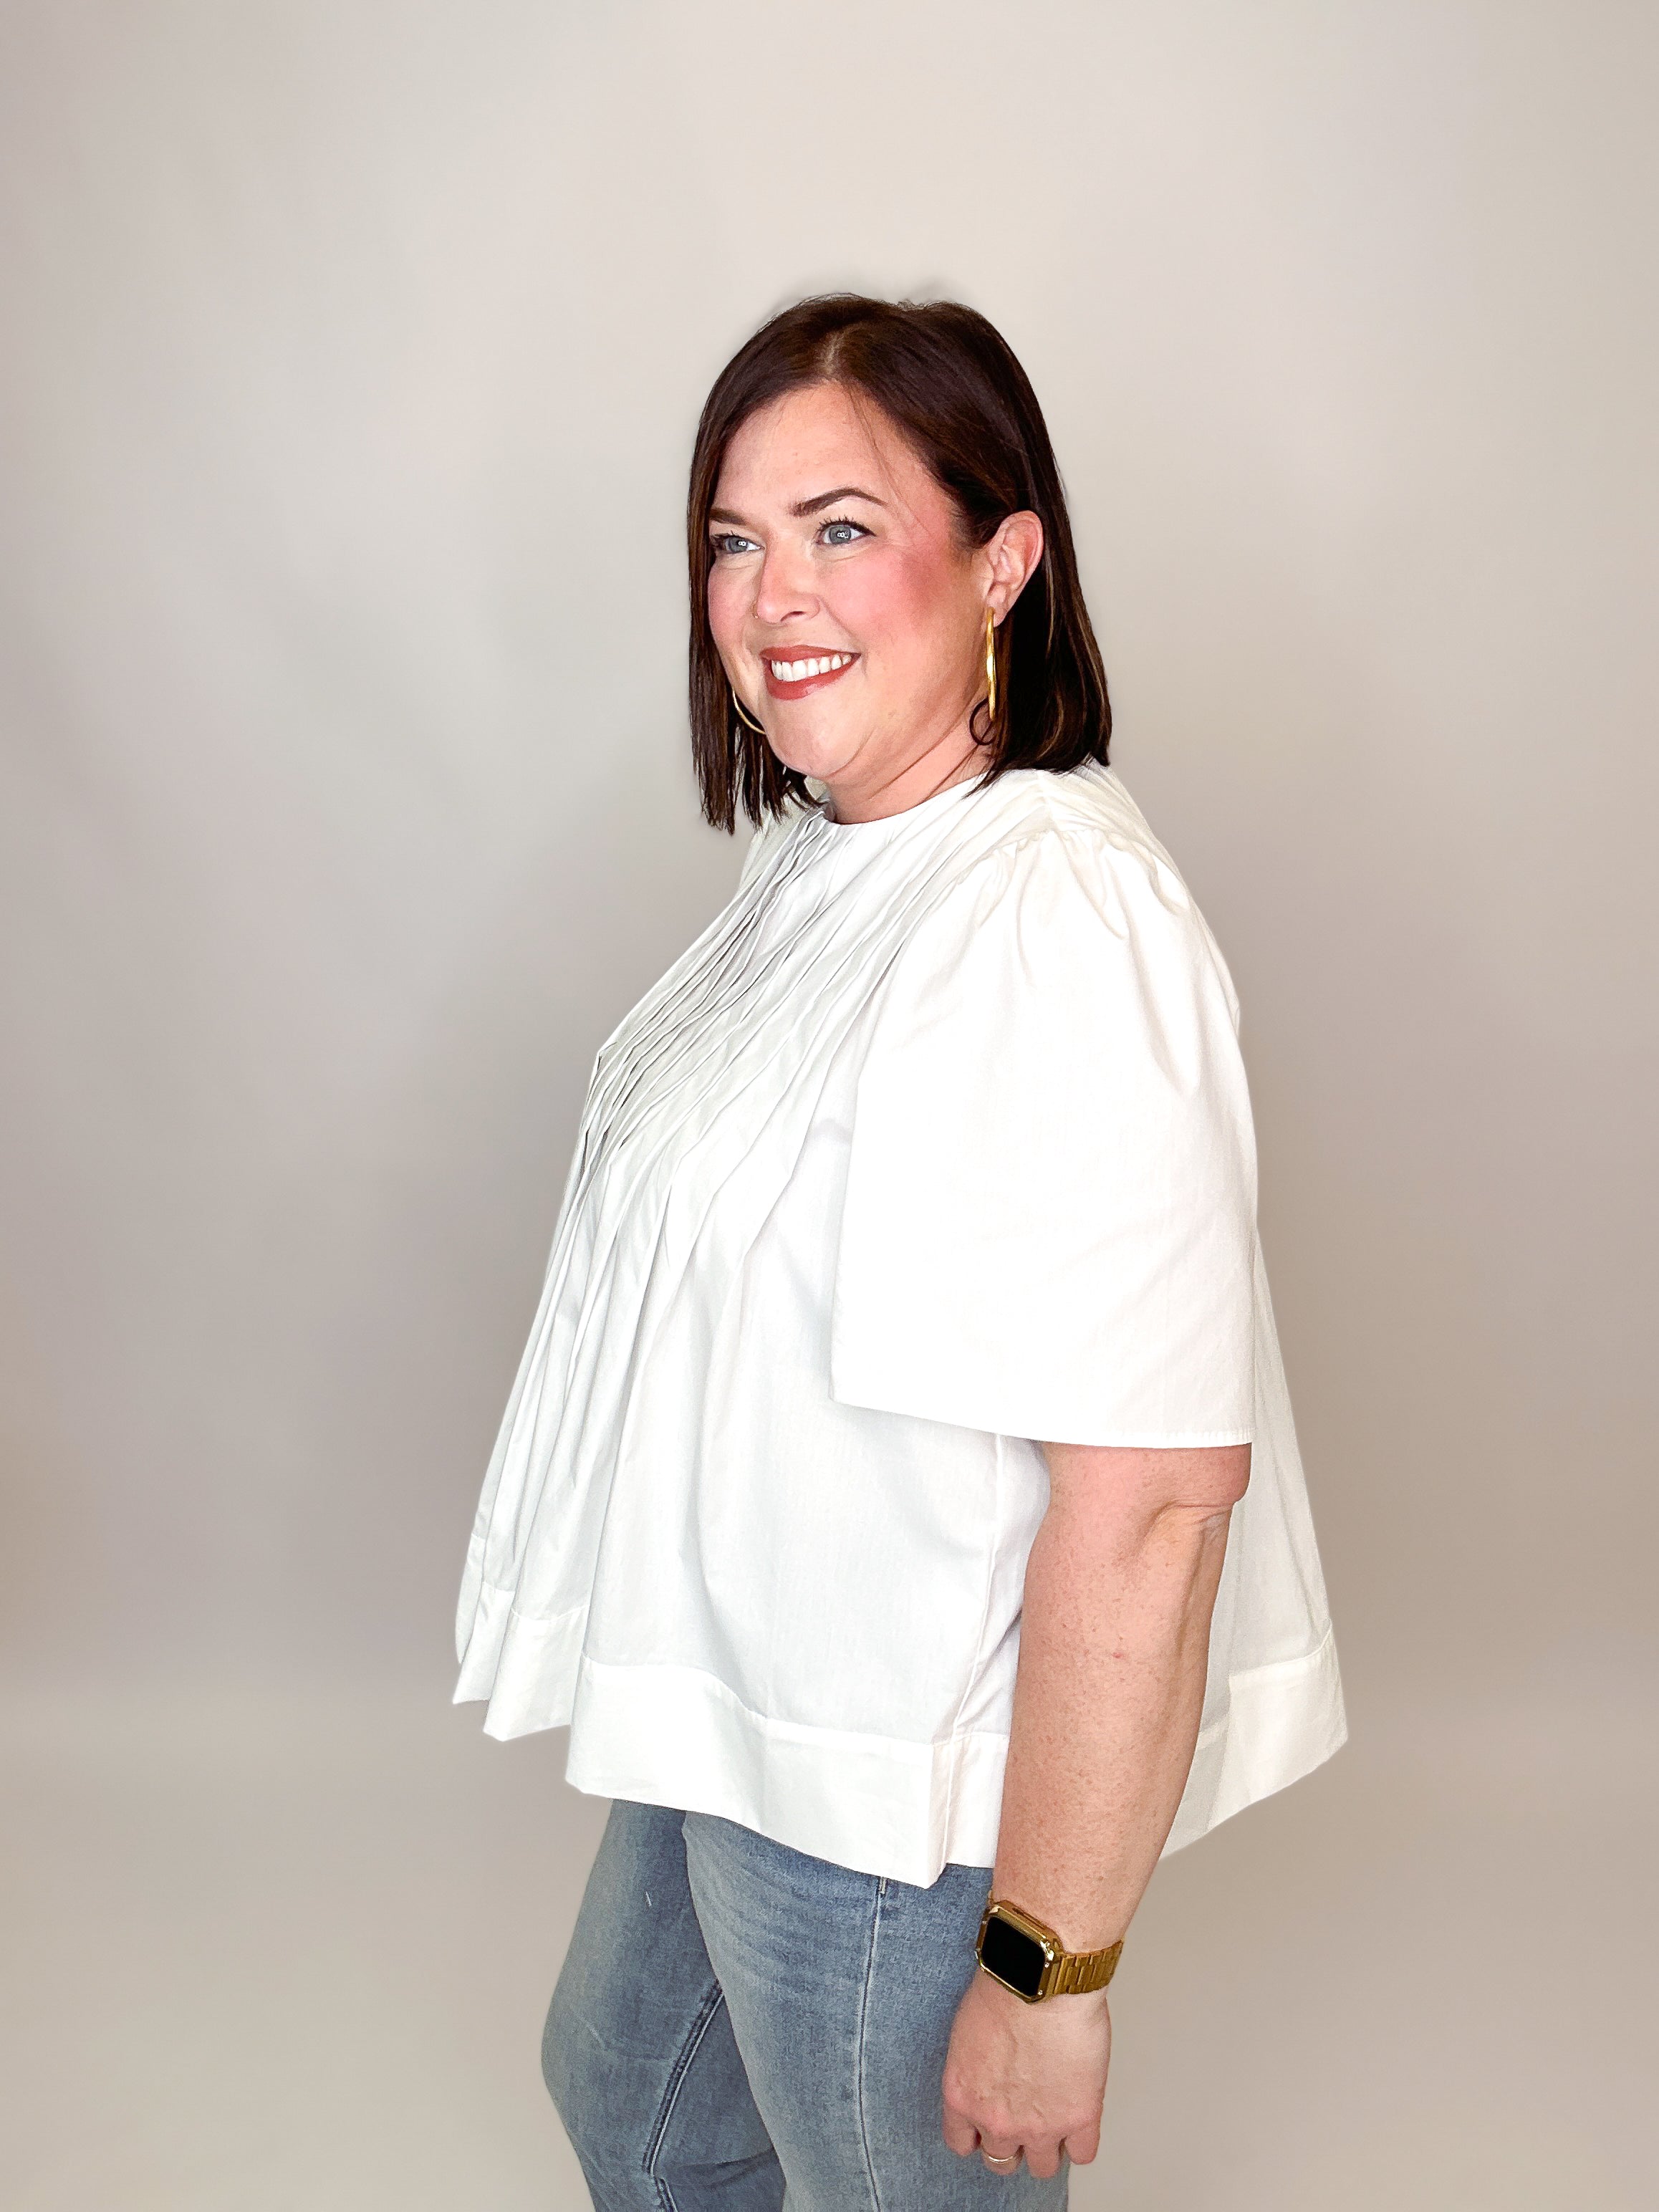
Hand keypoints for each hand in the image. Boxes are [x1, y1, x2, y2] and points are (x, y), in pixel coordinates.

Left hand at [940, 1967, 1111, 2178]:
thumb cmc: (1004, 1986)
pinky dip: (1081, 2141)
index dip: (977, 2136)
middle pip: (1001, 2161)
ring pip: (1042, 2167)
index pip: (961, 2143)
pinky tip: (1079, 2119)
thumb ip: (975, 2066)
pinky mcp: (1079, 2119)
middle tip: (1023, 2121)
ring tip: (1054, 2122)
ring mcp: (1039, 2126)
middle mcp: (996, 2120)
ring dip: (1048, 2147)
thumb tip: (989, 2072)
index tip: (986, 2127)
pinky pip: (1083, 2155)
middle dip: (1012, 2143)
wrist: (1042, 1979)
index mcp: (963, 2096)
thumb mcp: (968, 2030)